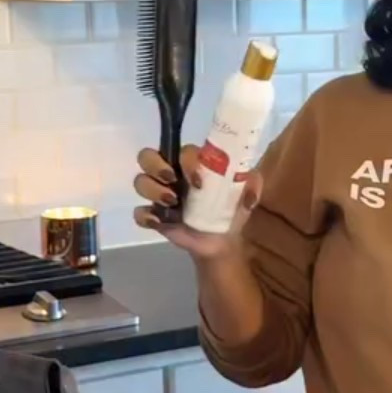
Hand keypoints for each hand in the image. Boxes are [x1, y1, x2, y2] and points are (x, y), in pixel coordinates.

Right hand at [133, 144, 260, 259]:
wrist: (221, 241)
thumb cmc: (230, 210)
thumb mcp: (246, 195)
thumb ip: (253, 185)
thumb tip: (250, 193)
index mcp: (192, 165)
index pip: (181, 150)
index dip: (187, 161)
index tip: (199, 180)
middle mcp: (171, 175)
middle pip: (148, 156)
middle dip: (156, 165)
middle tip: (172, 181)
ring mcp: (159, 195)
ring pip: (140, 181)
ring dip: (153, 190)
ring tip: (173, 204)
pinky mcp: (154, 217)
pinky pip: (138, 213)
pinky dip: (145, 216)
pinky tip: (160, 222)